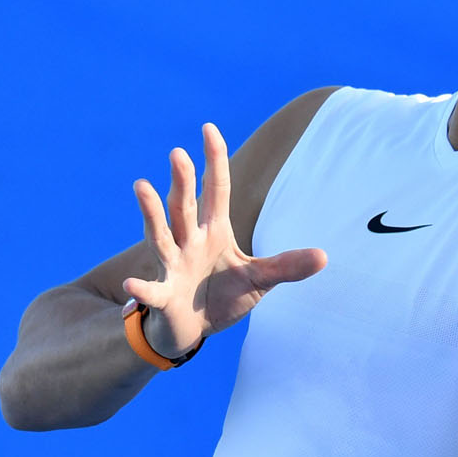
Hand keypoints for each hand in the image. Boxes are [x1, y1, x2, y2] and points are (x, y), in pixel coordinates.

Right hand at [122, 123, 326, 357]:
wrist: (195, 329)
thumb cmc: (224, 296)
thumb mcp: (260, 279)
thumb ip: (287, 266)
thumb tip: (325, 256)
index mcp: (214, 232)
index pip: (214, 190)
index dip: (213, 161)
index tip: (209, 128)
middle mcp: (190, 242)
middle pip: (185, 206)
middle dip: (182, 181)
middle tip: (178, 152)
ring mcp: (173, 266)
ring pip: (161, 235)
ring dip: (151, 213)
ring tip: (141, 185)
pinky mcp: (165, 295)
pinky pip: (152, 290)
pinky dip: (142, 289)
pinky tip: (131, 285)